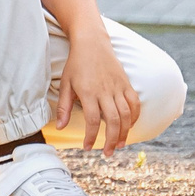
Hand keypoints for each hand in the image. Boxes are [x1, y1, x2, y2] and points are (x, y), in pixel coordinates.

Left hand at [52, 27, 139, 153]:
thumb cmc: (76, 64)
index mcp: (89, 92)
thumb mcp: (65, 84)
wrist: (92, 42)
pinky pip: (134, 102)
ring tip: (120, 144)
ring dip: (125, 132)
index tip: (87, 147)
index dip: (91, 137)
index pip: (93, 120)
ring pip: (126, 114)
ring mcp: (118, 86)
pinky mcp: (126, 83)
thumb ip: (64, 106)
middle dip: (112, 140)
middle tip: (108, 153)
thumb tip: (59, 127)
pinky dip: (135, 116)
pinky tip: (130, 126)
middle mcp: (105, 90)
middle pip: (113, 120)